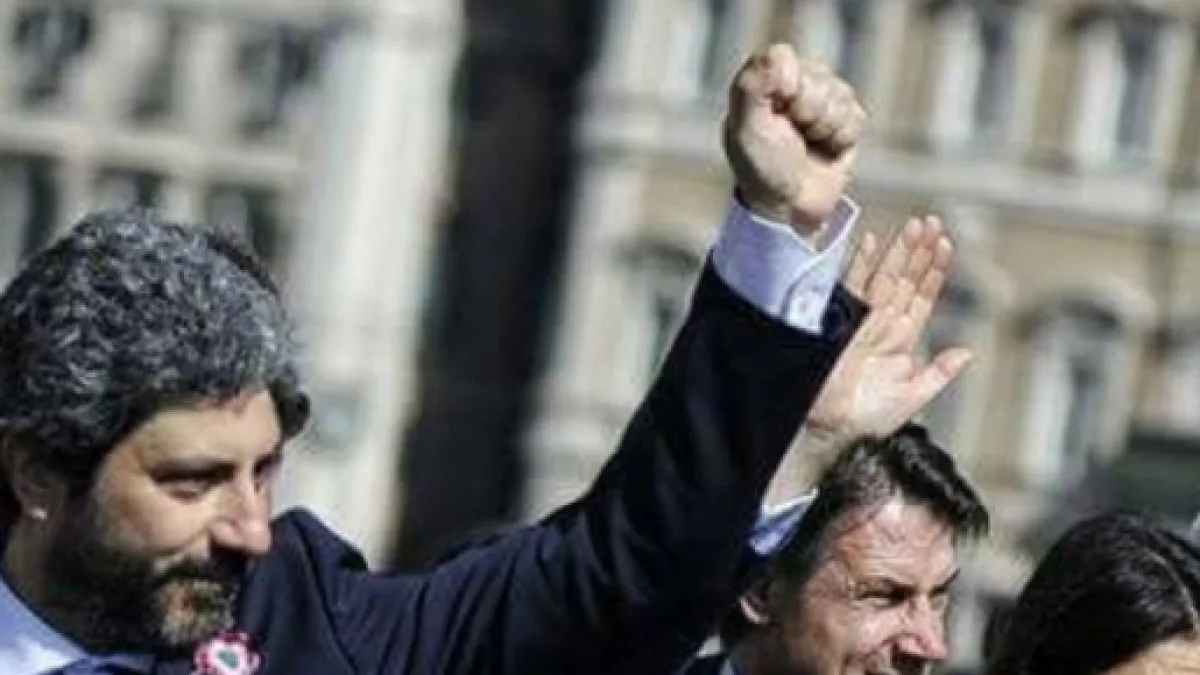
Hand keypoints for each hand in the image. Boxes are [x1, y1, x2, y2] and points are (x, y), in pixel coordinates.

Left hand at [722, 44, 865, 234]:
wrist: (790, 208)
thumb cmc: (760, 169)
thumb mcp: (745, 129)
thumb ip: (752, 85)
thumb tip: (781, 55)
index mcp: (762, 83)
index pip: (785, 58)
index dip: (787, 86)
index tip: (776, 114)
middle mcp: (792, 86)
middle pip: (819, 78)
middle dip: (809, 112)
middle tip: (793, 137)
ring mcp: (821, 102)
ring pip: (841, 95)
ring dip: (826, 127)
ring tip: (808, 145)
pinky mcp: (844, 122)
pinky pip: (856, 116)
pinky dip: (842, 138)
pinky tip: (826, 150)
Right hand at [805, 216, 973, 442]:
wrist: (835, 431)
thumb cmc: (868, 419)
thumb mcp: (913, 397)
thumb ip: (939, 373)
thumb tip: (967, 352)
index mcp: (903, 339)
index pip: (923, 296)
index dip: (934, 271)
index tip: (945, 245)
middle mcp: (884, 324)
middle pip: (906, 279)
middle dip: (919, 251)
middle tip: (932, 222)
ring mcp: (864, 321)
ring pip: (886, 277)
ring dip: (900, 251)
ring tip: (915, 226)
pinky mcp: (842, 323)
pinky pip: (853, 287)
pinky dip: (860, 265)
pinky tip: (869, 243)